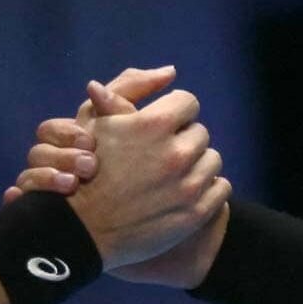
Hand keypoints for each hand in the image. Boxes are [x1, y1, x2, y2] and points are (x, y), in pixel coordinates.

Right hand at [6, 68, 231, 286]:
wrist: (81, 231)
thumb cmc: (85, 171)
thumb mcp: (95, 123)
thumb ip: (127, 90)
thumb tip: (168, 71)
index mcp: (154, 125)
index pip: (188, 103)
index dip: (173, 112)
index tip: (161, 126)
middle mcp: (176, 153)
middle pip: (200, 133)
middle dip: (184, 140)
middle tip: (163, 154)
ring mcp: (188, 186)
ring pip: (213, 160)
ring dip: (197, 165)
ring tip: (173, 176)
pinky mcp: (196, 213)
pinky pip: (221, 188)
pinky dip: (208, 189)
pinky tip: (185, 192)